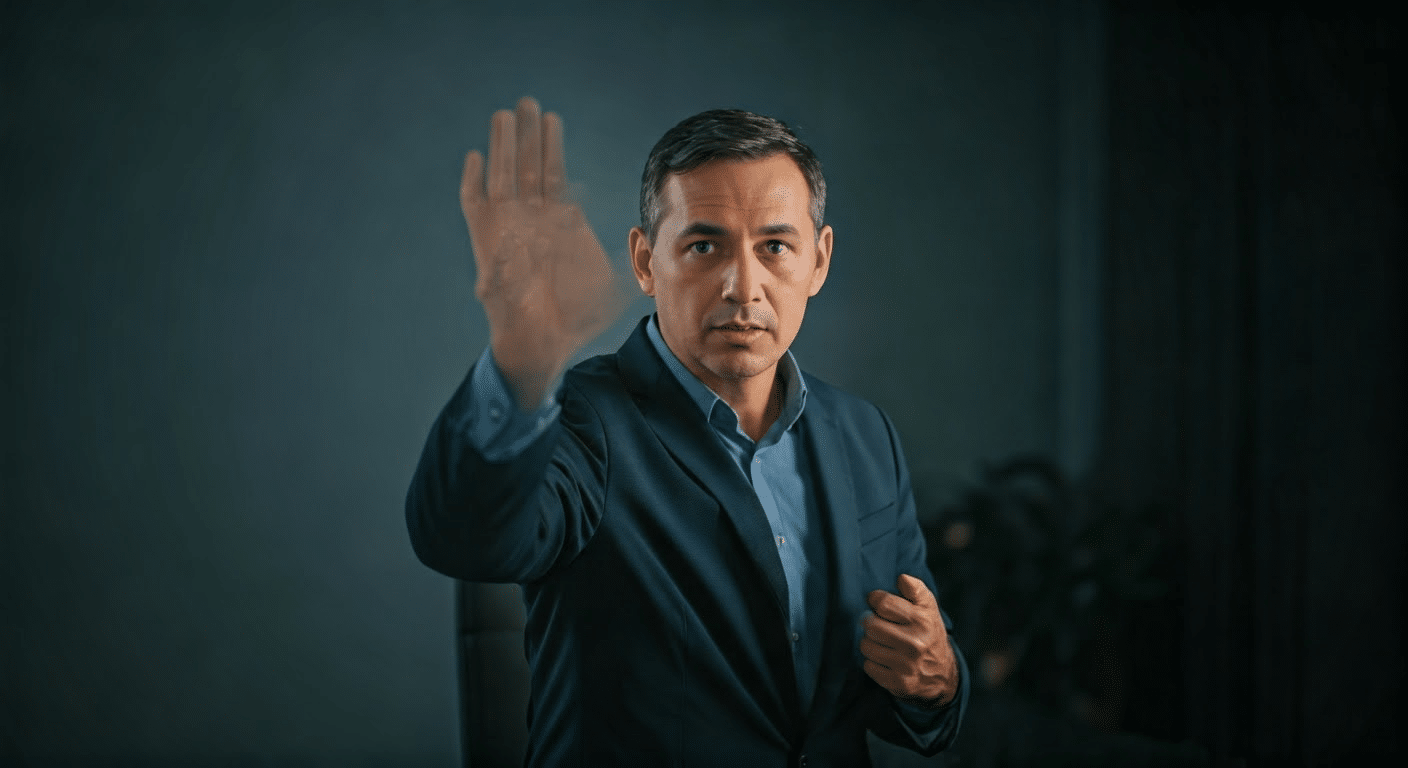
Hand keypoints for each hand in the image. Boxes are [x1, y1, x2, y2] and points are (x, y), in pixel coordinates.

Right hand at [461, 97, 631, 407]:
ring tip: (505, 115)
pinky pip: (474, 206)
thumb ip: (624, 260)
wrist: (544, 342)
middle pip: (526, 166)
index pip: (552, 174)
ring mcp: (506, 229)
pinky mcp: (485, 243)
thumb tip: (642, 243)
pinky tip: (477, 157)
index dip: (552, 147)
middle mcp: (529, 220)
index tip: (554, 120)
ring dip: (503, 146)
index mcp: (557, 224)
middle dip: (527, 135)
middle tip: (528, 102)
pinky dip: (474, 182)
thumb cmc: (575, 318)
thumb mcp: (610, 282)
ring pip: (502, 176)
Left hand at [860, 574, 958, 706]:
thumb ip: (914, 588)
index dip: (875, 599)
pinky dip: (873, 662)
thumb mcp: (928, 607)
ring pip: (866, 646)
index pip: (883, 603)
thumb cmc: (928, 632)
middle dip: (870, 622)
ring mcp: (907, 665)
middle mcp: (915, 643)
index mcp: (923, 620)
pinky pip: (868, 666)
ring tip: (881, 642)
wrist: (943, 673)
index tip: (877, 603)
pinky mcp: (898, 683)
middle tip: (876, 624)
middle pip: (871, 625)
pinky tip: (884, 659)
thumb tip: (900, 578)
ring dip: (870, 642)